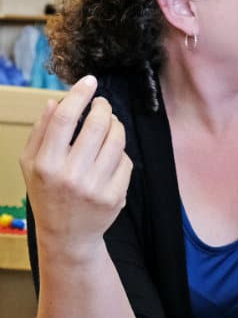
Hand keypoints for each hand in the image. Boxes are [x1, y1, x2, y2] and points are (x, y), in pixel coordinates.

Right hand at [19, 75, 132, 263]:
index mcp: (45, 164)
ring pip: (116, 140)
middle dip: (102, 107)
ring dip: (115, 125)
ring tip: (109, 124)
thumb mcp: (31, 165)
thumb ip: (41, 132)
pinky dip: (120, 152)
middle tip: (102, 103)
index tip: (89, 81)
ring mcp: (95, 187)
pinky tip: (111, 155)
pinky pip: (126, 160)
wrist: (68, 236)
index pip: (64, 119)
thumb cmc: (47, 193)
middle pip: (95, 125)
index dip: (79, 95)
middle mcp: (70, 175)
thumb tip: (54, 101)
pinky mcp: (115, 196)